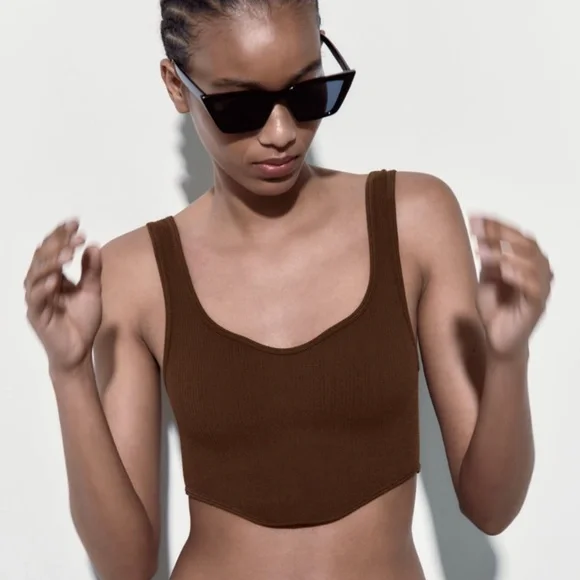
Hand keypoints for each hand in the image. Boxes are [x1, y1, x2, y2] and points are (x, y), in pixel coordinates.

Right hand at [24, 220, 102, 374]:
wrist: (79, 351)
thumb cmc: (82, 321)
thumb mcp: (92, 291)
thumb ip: (92, 270)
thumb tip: (93, 245)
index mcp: (53, 276)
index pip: (53, 250)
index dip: (61, 235)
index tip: (75, 223)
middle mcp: (41, 285)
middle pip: (42, 258)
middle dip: (57, 244)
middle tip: (74, 234)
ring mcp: (37, 300)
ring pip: (35, 275)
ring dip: (50, 263)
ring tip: (67, 254)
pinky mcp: (37, 316)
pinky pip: (36, 299)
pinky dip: (44, 288)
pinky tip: (56, 279)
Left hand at [469, 216, 552, 358]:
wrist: (496, 340)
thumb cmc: (494, 307)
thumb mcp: (487, 277)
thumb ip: (488, 257)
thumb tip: (480, 232)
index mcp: (526, 261)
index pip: (515, 235)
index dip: (496, 225)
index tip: (473, 217)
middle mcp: (538, 270)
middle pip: (525, 243)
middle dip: (500, 234)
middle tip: (477, 229)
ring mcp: (540, 287)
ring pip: (531, 262)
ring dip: (506, 253)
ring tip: (482, 250)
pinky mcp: (537, 305)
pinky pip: (534, 287)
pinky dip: (519, 276)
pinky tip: (503, 270)